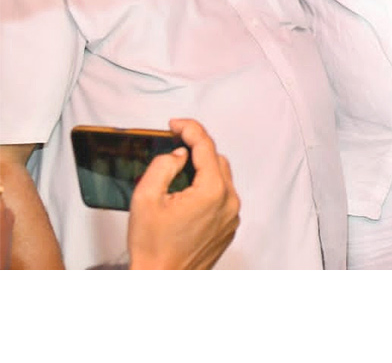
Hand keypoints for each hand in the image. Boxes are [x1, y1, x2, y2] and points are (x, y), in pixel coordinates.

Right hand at [128, 118, 239, 269]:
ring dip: (202, 170)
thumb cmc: (152, 246)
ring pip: (221, 178)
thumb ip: (164, 166)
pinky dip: (207, 188)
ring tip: (177, 174)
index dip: (190, 129)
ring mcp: (232, 216)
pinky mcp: (229, 226)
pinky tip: (186, 195)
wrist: (162, 281)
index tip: (175, 124)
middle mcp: (229, 202)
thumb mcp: (146, 198)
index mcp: (213, 191)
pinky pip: (222, 196)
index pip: (206, 147)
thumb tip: (180, 154)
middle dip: (196, 150)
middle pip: (217, 161)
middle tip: (173, 147)